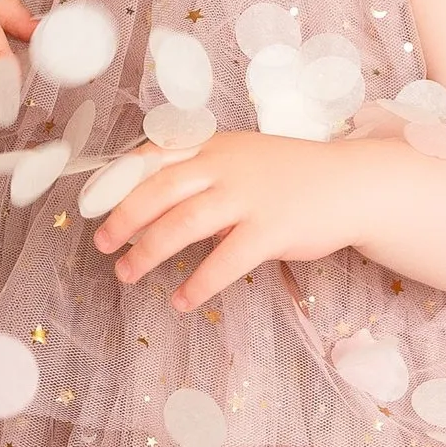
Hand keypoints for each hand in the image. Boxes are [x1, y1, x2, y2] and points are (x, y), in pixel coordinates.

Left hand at [92, 129, 359, 310]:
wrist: (352, 184)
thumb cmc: (292, 176)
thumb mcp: (244, 159)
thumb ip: (203, 175)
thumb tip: (153, 204)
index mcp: (215, 146)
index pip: (155, 156)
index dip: (119, 179)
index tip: (93, 202)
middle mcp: (226, 167)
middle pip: (159, 190)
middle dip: (124, 218)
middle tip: (104, 244)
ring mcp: (249, 198)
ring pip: (183, 224)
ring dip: (149, 252)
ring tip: (128, 274)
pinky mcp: (272, 230)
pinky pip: (225, 261)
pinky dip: (199, 283)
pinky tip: (182, 300)